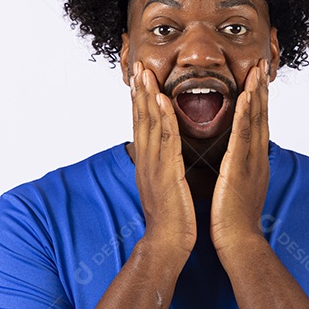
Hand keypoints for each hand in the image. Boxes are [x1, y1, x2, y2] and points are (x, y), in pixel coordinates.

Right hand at [129, 62, 195, 254]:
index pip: (142, 125)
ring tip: (145, 73)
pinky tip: (161, 100)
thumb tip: (165, 157)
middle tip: (137, 65)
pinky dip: (162, 118)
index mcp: (148, 162)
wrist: (167, 243)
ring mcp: (153, 165)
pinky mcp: (165, 172)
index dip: (140, 101)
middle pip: (140, 119)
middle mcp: (146, 160)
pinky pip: (164, 140)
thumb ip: (163, 168)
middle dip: (139, 91)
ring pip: (148, 124)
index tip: (139, 79)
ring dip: (147, 96)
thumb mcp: (165, 187)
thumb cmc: (171, 218)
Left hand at [211, 58, 270, 253]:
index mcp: (253, 161)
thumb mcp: (236, 187)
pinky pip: (243, 138)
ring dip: (255, 94)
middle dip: (260, 89)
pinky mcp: (240, 169)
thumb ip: (237, 169)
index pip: (256, 124)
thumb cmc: (233, 219)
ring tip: (256, 71)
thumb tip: (234, 160)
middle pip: (260, 116)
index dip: (258, 100)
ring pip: (254, 122)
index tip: (256, 79)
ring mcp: (251, 162)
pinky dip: (244, 116)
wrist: (238, 242)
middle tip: (260, 64)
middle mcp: (256, 157)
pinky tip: (244, 98)